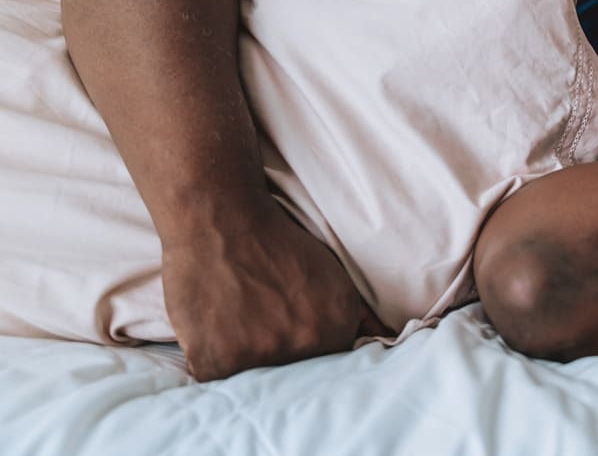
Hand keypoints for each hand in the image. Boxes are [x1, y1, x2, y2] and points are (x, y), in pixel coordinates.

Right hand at [161, 200, 384, 380]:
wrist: (221, 220)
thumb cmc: (277, 242)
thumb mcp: (332, 274)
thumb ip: (360, 315)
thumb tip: (386, 340)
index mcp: (335, 327)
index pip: (329, 364)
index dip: (307, 349)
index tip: (289, 330)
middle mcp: (303, 345)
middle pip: (292, 373)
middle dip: (277, 353)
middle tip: (257, 320)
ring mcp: (258, 356)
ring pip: (252, 376)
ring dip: (242, 356)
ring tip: (234, 319)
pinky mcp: (215, 362)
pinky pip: (215, 377)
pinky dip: (210, 356)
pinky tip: (213, 325)